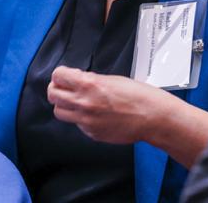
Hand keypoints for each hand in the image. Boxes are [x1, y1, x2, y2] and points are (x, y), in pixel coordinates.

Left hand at [48, 66, 207, 166]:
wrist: (154, 118)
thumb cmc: (140, 97)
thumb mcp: (112, 80)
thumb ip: (90, 80)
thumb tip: (78, 81)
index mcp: (89, 85)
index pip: (58, 76)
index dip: (60, 75)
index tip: (64, 76)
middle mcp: (84, 103)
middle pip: (53, 95)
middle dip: (57, 89)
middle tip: (64, 88)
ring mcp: (87, 120)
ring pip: (59, 112)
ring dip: (64, 106)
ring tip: (75, 102)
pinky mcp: (92, 133)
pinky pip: (78, 125)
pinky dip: (82, 119)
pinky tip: (95, 115)